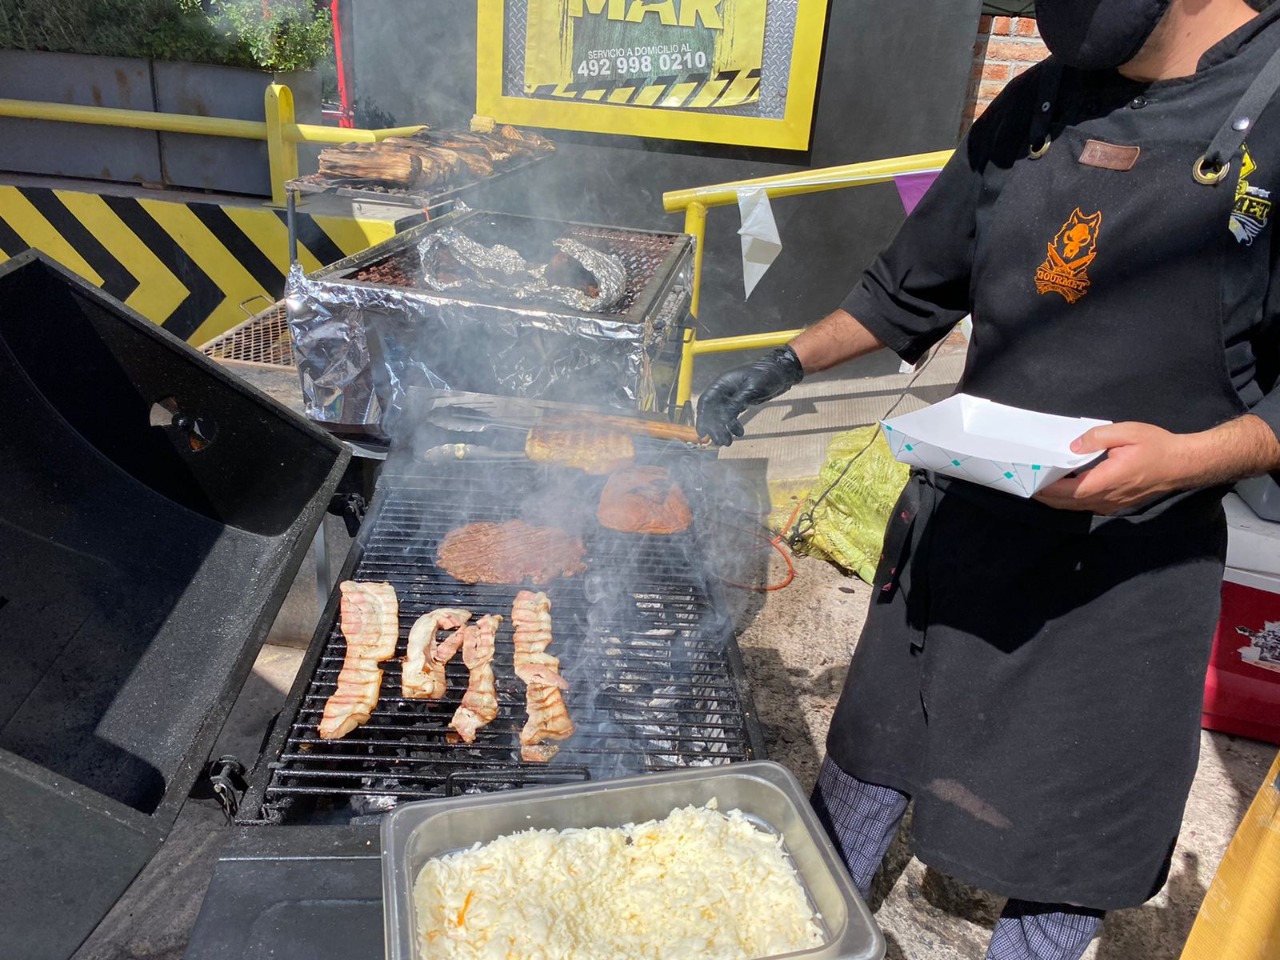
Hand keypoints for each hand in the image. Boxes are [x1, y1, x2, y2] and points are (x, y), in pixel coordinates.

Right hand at [695, 347, 804, 445]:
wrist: (780, 372)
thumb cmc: (765, 375)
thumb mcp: (750, 388)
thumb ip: (737, 402)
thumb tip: (725, 418)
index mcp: (722, 383)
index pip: (706, 401)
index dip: (702, 417)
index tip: (702, 431)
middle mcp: (724, 390)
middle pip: (712, 411)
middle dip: (714, 427)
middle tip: (719, 441)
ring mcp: (731, 397)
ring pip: (721, 416)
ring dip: (723, 429)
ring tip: (727, 442)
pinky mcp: (739, 403)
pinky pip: (731, 416)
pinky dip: (732, 426)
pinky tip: (738, 433)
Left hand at [1033, 422, 1188, 513]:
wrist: (1184, 464)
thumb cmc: (1157, 447)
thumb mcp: (1127, 432)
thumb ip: (1097, 438)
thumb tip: (1073, 447)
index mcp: (1107, 481)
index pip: (1069, 491)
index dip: (1047, 489)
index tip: (1030, 482)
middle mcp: (1107, 498)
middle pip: (1068, 503)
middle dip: (1046, 496)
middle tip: (1027, 485)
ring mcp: (1112, 504)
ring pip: (1077, 507)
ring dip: (1057, 500)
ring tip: (1039, 487)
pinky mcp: (1116, 504)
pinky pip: (1088, 506)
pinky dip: (1071, 501)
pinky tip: (1063, 490)